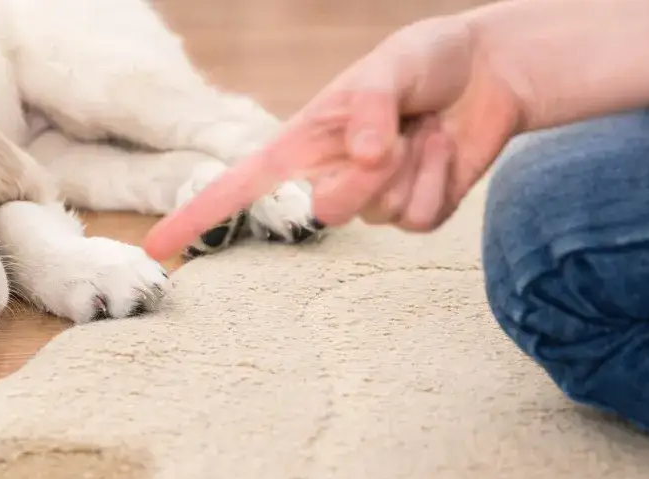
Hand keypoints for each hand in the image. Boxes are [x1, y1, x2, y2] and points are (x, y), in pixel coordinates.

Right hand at [143, 15, 524, 259]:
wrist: (491, 72)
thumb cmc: (425, 61)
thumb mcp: (391, 63)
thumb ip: (369, 106)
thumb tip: (360, 155)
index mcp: (301, 142)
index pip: (237, 185)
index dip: (195, 215)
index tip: (158, 248)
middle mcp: (329, 175)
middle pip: (326, 212)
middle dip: (365, 178)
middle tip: (397, 134)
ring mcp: (372, 200)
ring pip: (380, 215)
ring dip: (413, 167)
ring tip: (425, 129)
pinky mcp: (415, 212)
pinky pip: (420, 220)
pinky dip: (440, 180)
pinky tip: (445, 149)